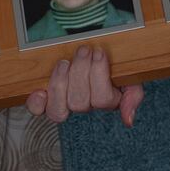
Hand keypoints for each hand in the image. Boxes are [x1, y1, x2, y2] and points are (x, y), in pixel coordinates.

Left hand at [26, 44, 143, 127]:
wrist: (88, 53)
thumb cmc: (108, 65)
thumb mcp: (128, 76)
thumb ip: (132, 95)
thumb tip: (128, 120)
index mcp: (104, 101)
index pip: (103, 100)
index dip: (99, 75)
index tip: (99, 52)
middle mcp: (83, 106)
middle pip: (80, 102)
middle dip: (81, 71)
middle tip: (84, 51)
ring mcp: (63, 104)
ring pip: (59, 109)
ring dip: (60, 83)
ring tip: (64, 62)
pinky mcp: (45, 100)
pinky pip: (38, 110)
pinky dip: (37, 102)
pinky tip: (39, 91)